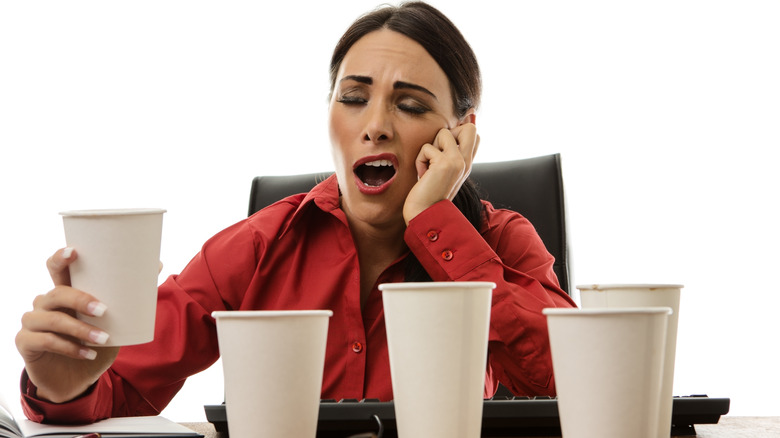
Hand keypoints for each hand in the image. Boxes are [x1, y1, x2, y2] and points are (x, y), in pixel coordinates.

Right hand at [15, 248, 118, 402]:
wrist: (76, 380)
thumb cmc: (95, 343)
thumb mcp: (115, 321)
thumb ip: (129, 297)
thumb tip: (157, 265)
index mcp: (65, 291)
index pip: (56, 268)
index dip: (60, 258)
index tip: (74, 252)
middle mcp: (44, 302)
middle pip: (57, 293)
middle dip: (81, 300)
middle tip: (104, 311)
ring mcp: (32, 322)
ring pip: (53, 319)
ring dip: (80, 329)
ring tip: (104, 339)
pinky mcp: (26, 342)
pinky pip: (46, 341)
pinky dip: (70, 348)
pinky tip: (88, 354)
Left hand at [403, 123, 479, 223]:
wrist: (425, 215)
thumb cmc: (428, 194)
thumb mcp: (443, 172)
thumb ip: (448, 154)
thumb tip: (448, 133)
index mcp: (467, 164)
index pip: (474, 134)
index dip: (457, 132)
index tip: (443, 147)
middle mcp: (466, 162)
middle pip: (469, 128)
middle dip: (448, 133)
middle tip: (438, 153)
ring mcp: (458, 162)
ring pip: (443, 133)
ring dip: (430, 148)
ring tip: (428, 168)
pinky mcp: (444, 163)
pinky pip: (427, 147)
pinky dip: (420, 160)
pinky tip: (423, 176)